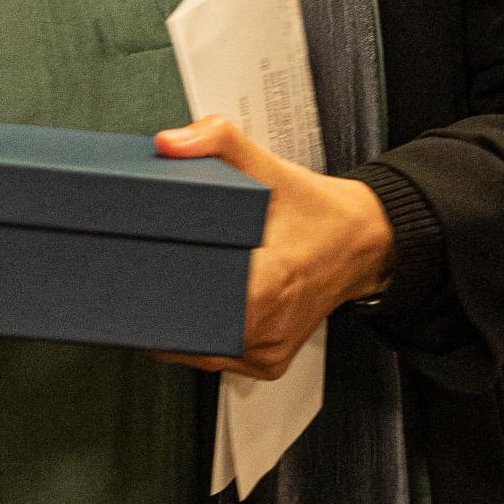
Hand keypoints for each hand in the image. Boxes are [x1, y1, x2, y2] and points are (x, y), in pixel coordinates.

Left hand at [154, 116, 394, 379]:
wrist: (364, 243)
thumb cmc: (318, 212)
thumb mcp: (269, 167)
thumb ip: (219, 141)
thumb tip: (171, 143)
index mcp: (264, 286)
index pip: (185, 306)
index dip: (154, 289)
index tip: (139, 271)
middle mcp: (266, 327)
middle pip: (185, 330)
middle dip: (162, 303)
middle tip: (151, 273)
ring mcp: (267, 350)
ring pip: (198, 350)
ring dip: (182, 322)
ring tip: (178, 286)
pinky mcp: (270, 361)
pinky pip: (220, 357)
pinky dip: (206, 333)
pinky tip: (205, 305)